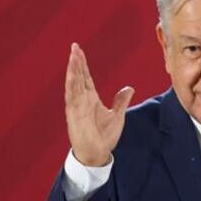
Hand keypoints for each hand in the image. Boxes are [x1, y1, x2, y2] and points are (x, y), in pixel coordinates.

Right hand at [65, 43, 132, 165]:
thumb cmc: (104, 137)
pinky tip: (71, 74)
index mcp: (90, 99)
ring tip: (73, 55)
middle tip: (74, 47)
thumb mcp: (117, 116)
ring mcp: (77, 106)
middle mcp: (82, 100)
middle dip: (76, 62)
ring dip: (73, 70)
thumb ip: (121, 101)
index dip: (82, 64)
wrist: (97, 154)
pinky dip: (71, 85)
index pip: (85, 77)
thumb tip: (129, 88)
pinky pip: (72, 97)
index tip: (79, 51)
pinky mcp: (74, 114)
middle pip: (78, 76)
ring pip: (73, 84)